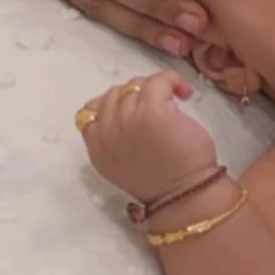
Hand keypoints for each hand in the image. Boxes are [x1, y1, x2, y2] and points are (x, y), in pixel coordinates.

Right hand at [77, 71, 217, 202]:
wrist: (183, 194)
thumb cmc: (161, 180)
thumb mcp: (121, 165)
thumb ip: (111, 141)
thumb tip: (118, 113)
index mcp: (97, 150)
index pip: (89, 112)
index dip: (112, 104)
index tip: (132, 109)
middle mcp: (108, 134)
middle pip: (114, 94)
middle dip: (135, 95)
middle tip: (157, 104)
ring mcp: (128, 121)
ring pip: (136, 86)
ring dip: (155, 88)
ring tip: (172, 100)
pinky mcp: (152, 112)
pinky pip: (158, 81)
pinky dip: (173, 80)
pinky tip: (185, 94)